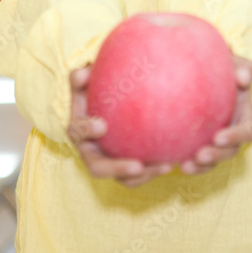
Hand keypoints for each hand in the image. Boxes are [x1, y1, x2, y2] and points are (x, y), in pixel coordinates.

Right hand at [67, 66, 173, 187]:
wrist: (110, 103)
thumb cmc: (97, 87)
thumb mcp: (86, 79)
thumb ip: (82, 75)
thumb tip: (83, 73)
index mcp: (79, 129)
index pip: (77, 132)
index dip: (87, 130)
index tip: (103, 126)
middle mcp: (90, 151)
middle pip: (97, 168)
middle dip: (116, 169)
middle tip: (138, 166)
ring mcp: (108, 162)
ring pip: (122, 179)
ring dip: (144, 176)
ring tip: (166, 166)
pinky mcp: (125, 168)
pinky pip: (139, 176)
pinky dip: (154, 171)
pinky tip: (173, 161)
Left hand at [179, 55, 251, 175]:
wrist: (204, 70)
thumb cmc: (223, 66)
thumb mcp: (236, 64)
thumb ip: (244, 68)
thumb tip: (244, 78)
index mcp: (244, 116)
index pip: (247, 131)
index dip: (235, 137)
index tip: (218, 136)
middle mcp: (232, 132)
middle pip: (230, 151)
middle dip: (216, 156)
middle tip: (200, 155)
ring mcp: (215, 140)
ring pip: (213, 161)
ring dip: (201, 167)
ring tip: (184, 166)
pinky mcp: (198, 144)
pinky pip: (195, 159)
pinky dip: (186, 162)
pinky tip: (169, 163)